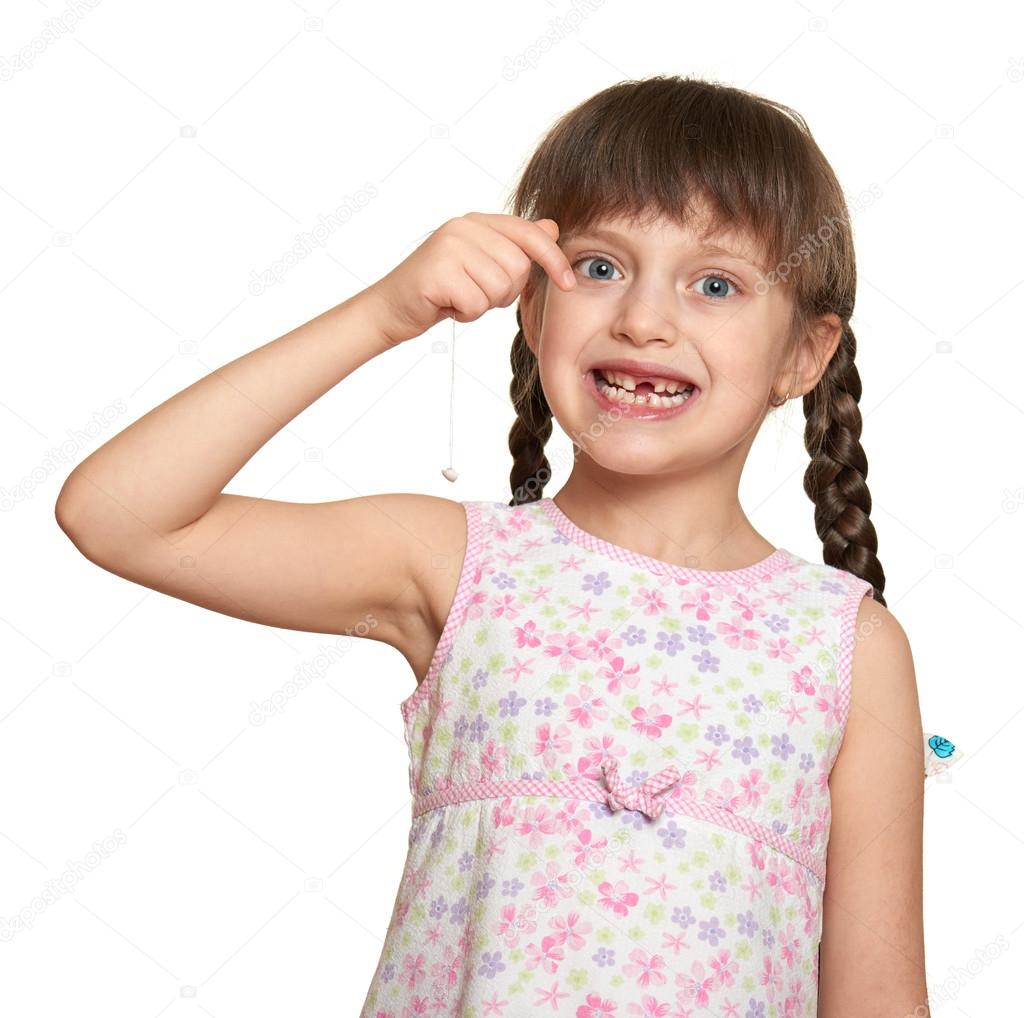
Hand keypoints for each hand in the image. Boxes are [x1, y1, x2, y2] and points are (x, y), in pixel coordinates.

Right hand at [364, 213, 575, 345]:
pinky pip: (477, 304)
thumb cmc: (439, 290)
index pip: (529, 234)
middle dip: (503, 292)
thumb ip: (514, 246)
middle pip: (518, 268)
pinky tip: (447, 306)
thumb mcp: (480, 265)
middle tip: (474, 293)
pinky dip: (465, 314)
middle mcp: (463, 227)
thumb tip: (551, 226)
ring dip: (483, 305)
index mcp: (476, 222)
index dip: (553, 260)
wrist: (391, 308)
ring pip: (500, 287)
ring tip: (459, 298)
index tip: (569, 284)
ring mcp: (449, 246)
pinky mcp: (438, 271)